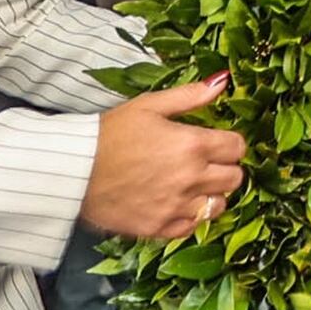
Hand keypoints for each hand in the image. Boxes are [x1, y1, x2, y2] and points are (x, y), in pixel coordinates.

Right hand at [82, 73, 249, 239]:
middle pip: (235, 178)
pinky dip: (191, 217)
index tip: (218, 142)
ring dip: (212, 194)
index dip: (230, 143)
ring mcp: (176, 207)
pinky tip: (178, 204)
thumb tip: (222, 81)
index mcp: (192, 144)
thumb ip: (190, 95)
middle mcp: (191, 178)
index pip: (237, 147)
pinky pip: (193, 228)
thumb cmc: (110, 133)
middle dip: (226, 168)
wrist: (73, 170)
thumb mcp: (150, 105)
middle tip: (207, 163)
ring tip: (194, 185)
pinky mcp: (159, 228)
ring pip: (219, 205)